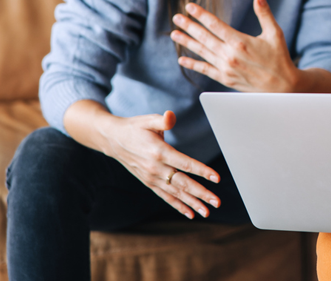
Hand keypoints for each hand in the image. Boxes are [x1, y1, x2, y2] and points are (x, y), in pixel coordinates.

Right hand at [100, 110, 220, 218]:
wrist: (113, 140)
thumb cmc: (135, 128)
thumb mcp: (148, 120)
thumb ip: (162, 120)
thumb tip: (171, 116)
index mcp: (159, 152)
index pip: (185, 164)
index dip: (202, 171)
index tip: (217, 178)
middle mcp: (156, 168)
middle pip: (183, 183)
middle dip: (201, 193)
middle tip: (216, 202)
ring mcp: (152, 178)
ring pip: (175, 193)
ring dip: (192, 203)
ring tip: (207, 212)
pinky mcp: (149, 182)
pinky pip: (165, 196)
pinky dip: (178, 205)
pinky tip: (190, 214)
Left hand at [170, 0, 298, 91]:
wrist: (282, 87)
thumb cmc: (280, 58)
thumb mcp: (275, 33)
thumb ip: (264, 14)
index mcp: (240, 42)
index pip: (215, 25)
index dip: (201, 15)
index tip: (189, 7)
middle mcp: (230, 55)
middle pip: (204, 37)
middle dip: (189, 26)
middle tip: (176, 17)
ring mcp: (226, 68)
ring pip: (202, 52)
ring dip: (187, 42)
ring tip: (174, 33)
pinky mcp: (226, 79)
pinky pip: (205, 70)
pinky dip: (193, 64)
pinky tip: (182, 59)